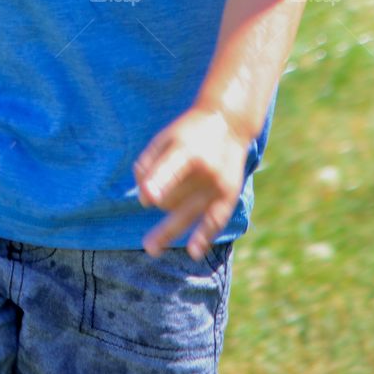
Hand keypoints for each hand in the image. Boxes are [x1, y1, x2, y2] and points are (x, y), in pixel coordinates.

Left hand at [133, 105, 248, 259]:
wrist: (228, 122)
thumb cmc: (188, 131)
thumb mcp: (165, 136)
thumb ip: (149, 162)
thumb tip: (144, 198)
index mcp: (186, 148)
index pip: (171, 168)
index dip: (158, 183)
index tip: (147, 198)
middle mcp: (204, 169)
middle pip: (173, 196)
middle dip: (159, 200)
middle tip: (151, 198)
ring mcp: (218, 184)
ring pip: (188, 213)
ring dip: (168, 231)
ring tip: (150, 247)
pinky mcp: (229, 195)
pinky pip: (215, 221)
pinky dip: (204, 237)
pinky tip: (193, 252)